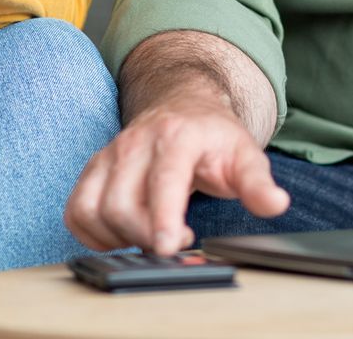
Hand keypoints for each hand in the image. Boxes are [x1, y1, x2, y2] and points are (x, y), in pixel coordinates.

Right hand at [64, 95, 289, 253]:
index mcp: (177, 137)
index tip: (168, 247)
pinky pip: (76, 210)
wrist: (184, 106)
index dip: (163, 217)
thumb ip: (258, 183)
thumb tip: (276, 204)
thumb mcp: (245, 155)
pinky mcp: (94, 169)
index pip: (164, 181)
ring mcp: (110, 154)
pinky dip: (92, 232)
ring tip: (150, 236)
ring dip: (118, 237)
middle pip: (121, 204)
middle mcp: (136, 143)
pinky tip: (121, 234)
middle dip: (145, 236)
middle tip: (175, 241)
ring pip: (93, 209)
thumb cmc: (214, 137)